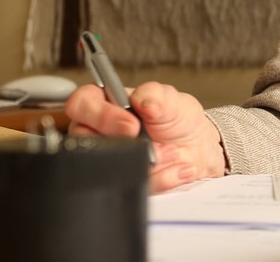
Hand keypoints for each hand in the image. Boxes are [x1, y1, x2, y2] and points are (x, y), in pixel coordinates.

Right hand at [65, 80, 227, 191]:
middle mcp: (98, 132)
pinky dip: (161, 178)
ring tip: (173, 151)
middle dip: (124, 144)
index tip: (131, 123)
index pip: (81, 104)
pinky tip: (176, 166)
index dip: (101, 115)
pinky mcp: (122, 181)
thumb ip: (155, 94)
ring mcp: (107, 159)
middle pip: (85, 141)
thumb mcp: (171, 99)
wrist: (197, 146)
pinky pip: (132, 185)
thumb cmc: (176, 117)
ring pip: (109, 167)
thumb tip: (143, 100)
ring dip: (149, 162)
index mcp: (103, 102)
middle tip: (148, 142)